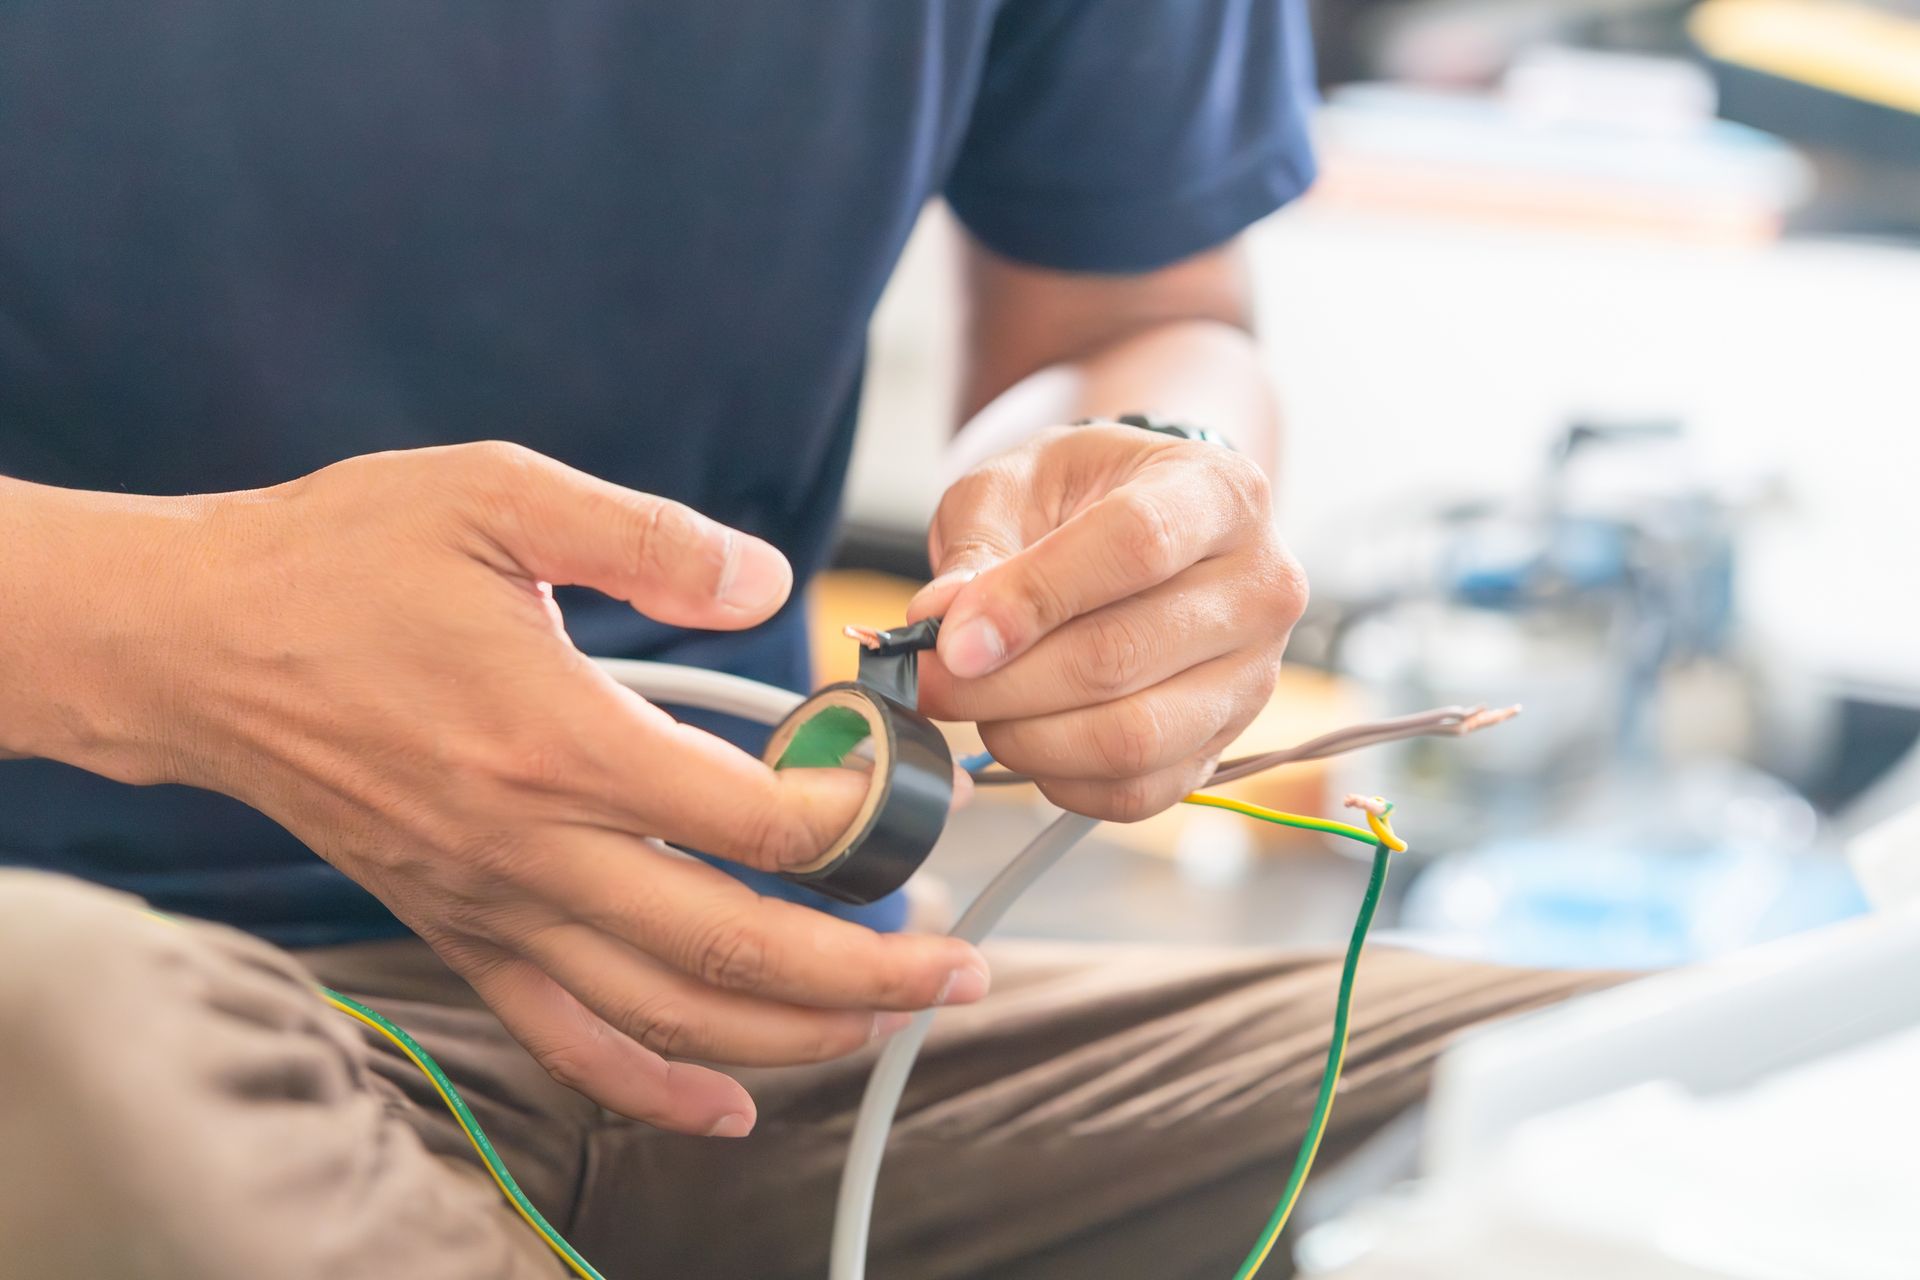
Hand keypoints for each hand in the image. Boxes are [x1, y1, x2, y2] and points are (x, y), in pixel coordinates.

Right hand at [29, 443, 988, 1136]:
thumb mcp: (498, 497)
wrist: (196, 643)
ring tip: (888, 1020)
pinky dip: (654, 1088)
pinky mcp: (458, 928)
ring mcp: (494, 905)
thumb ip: (648, 541)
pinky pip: (566, 1038)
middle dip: (872, 968)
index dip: (860, 818)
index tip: (908, 791)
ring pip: (670, 1012)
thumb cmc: (342, 561)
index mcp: (563, 740)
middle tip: (962, 963)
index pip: (759, 821)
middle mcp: (536, 848)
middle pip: (740, 947)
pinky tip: (729, 1107)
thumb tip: (767, 582)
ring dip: (794, 1031)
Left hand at [910, 425, 1305, 819]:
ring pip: (1131, 737)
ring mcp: (1253, 676)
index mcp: (1219, 494)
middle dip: (1004, 682)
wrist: (1147, 526)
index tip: (953, 637)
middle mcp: (1259, 588)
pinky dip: (1059, 778)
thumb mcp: (1019, 482)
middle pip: (1123, 656)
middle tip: (931, 680)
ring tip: (978, 704)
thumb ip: (978, 547)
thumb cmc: (1086, 496)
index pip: (1136, 546)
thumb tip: (940, 625)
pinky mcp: (1224, 743)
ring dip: (1026, 736)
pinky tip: (1025, 735)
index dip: (1034, 599)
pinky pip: (1136, 791)